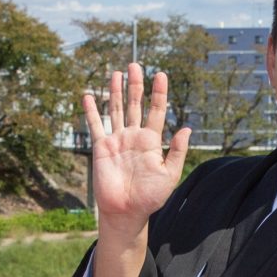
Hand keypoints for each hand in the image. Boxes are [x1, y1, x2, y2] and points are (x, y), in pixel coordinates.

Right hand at [85, 68, 189, 227]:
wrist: (126, 212)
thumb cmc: (150, 197)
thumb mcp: (169, 174)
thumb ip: (177, 152)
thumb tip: (187, 128)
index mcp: (152, 141)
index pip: (157, 111)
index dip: (159, 93)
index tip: (161, 74)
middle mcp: (134, 136)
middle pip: (135, 104)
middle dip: (136, 85)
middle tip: (135, 64)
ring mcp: (117, 140)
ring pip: (116, 109)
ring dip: (116, 91)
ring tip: (116, 73)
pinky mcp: (101, 148)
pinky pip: (95, 125)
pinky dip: (92, 111)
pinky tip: (89, 95)